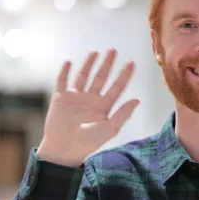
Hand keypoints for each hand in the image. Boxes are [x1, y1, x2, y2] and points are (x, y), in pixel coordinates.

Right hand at [36, 49, 139, 166]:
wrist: (64, 150)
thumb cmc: (88, 142)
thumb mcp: (109, 128)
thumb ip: (123, 114)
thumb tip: (138, 100)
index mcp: (103, 106)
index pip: (117, 87)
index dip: (124, 75)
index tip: (131, 62)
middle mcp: (91, 99)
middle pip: (101, 77)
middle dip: (108, 64)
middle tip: (114, 50)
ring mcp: (75, 97)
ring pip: (83, 76)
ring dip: (89, 64)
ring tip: (95, 52)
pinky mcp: (60, 98)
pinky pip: (62, 81)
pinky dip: (64, 71)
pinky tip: (69, 62)